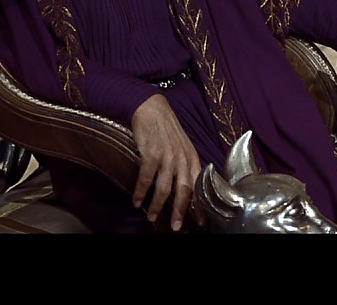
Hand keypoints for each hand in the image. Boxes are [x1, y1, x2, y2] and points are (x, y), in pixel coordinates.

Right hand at [129, 94, 202, 231]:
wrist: (151, 109)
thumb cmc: (166, 129)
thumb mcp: (183, 147)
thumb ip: (186, 165)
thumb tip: (186, 187)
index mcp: (192, 158)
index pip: (200, 186)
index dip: (200, 205)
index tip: (200, 222)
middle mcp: (182, 159)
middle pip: (184, 191)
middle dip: (179, 211)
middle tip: (175, 227)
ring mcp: (167, 156)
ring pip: (164, 188)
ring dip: (156, 205)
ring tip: (150, 216)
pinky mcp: (151, 153)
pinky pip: (146, 179)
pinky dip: (140, 192)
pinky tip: (136, 201)